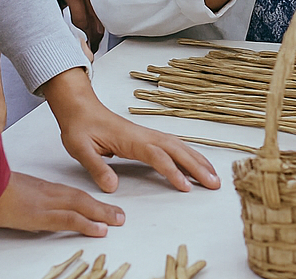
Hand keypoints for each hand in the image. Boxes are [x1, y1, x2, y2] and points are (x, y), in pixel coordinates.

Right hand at [0, 171, 124, 236]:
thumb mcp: (15, 196)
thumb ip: (30, 202)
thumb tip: (36, 213)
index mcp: (45, 190)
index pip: (74, 195)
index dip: (92, 202)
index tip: (105, 208)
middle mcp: (50, 194)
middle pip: (83, 200)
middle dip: (103, 209)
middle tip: (121, 216)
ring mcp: (46, 204)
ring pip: (81, 207)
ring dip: (102, 214)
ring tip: (118, 221)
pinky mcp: (40, 215)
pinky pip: (69, 219)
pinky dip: (87, 224)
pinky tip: (100, 230)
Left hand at [40, 68, 220, 192]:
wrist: (80, 109)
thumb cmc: (80, 127)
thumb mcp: (81, 149)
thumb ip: (97, 167)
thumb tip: (112, 187)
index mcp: (131, 139)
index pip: (157, 155)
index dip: (172, 171)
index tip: (185, 186)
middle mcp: (145, 135)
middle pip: (177, 150)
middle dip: (197, 166)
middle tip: (214, 183)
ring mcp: (148, 135)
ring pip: (179, 147)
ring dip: (198, 160)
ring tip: (214, 177)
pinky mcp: (147, 138)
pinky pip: (173, 146)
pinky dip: (189, 155)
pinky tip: (197, 164)